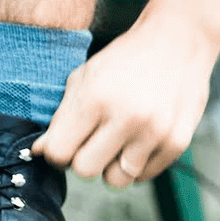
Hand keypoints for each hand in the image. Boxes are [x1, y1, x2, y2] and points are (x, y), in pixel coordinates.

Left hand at [32, 0, 219, 186]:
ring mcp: (154, 133)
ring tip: (118, 140)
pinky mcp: (176, 143)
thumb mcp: (84, 78)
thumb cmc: (124, 60)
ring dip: (111, 165)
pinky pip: (143, 176)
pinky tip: (139, 138)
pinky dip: (137, 163)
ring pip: (116, 181)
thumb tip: (40, 152)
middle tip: (92, 141)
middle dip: (83, 159)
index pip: (59, 153)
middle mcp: (126, 118)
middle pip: (85, 171)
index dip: (56, 153)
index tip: (64, 144)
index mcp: (95, 99)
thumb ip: (61, 118)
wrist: (179, 39)